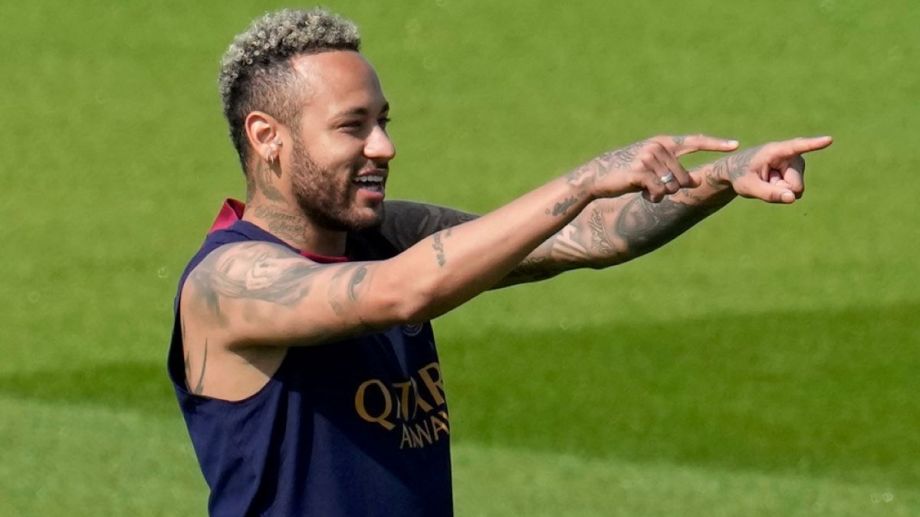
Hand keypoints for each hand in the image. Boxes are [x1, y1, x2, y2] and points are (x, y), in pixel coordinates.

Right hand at [586, 134, 738, 202]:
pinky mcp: (640, 172)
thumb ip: (672, 168)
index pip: (695, 141)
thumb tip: (695, 181)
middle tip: (654, 188)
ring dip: (661, 194)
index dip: (716, 144)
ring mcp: (649, 158)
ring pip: (673, 187)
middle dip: (673, 189)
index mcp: (663, 142)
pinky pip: (660, 192)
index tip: (735, 146)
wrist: (597, 176)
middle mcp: (658, 147)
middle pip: (684, 178)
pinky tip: (641, 194)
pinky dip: (653, 198)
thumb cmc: (626, 172)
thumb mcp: (651, 166)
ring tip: (645, 189)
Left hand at [711, 136, 832, 203]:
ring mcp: (796, 163)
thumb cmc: (740, 175)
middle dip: (780, 190)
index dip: (814, 144)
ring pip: (795, 189)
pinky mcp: (797, 171)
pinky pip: (794, 191)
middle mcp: (790, 154)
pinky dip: (783, 191)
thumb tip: (793, 198)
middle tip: (763, 182)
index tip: (829, 139)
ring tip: (767, 181)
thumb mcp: (748, 187)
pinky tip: (773, 183)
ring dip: (780, 190)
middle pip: (795, 185)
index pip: (797, 147)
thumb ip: (769, 194)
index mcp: (775, 151)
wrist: (737, 171)